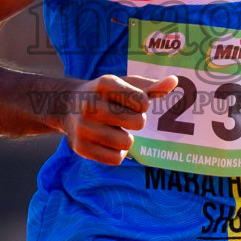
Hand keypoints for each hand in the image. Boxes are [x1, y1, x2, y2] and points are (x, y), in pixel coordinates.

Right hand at [61, 73, 177, 164]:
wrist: (66, 106)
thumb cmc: (105, 95)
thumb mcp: (124, 86)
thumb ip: (150, 87)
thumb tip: (174, 81)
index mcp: (103, 84)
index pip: (142, 101)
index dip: (143, 104)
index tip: (131, 102)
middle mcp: (90, 104)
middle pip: (138, 122)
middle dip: (137, 121)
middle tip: (124, 118)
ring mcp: (83, 127)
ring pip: (127, 143)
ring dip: (127, 139)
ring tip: (115, 130)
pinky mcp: (80, 148)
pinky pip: (116, 159)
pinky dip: (118, 153)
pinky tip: (108, 142)